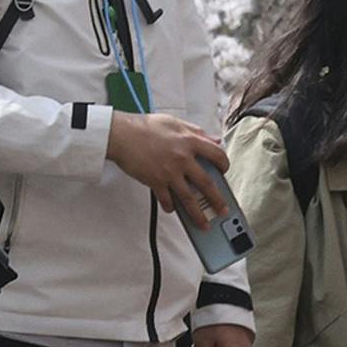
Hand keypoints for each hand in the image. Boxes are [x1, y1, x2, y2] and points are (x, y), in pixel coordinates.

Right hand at [110, 112, 235, 220]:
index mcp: (190, 141)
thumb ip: (197, 131)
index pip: (217, 155)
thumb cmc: (146, 127)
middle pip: (207, 184)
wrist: (122, 135)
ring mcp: (170, 172)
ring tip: (204, 224)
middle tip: (223, 210)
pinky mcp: (156, 182)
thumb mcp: (176, 123)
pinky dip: (171, 207)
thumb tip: (215, 139)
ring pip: (189, 199)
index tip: (224, 172)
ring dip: (198, 214)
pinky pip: (167, 200)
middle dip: (217, 200)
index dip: (224, 165)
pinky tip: (173, 209)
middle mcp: (183, 158)